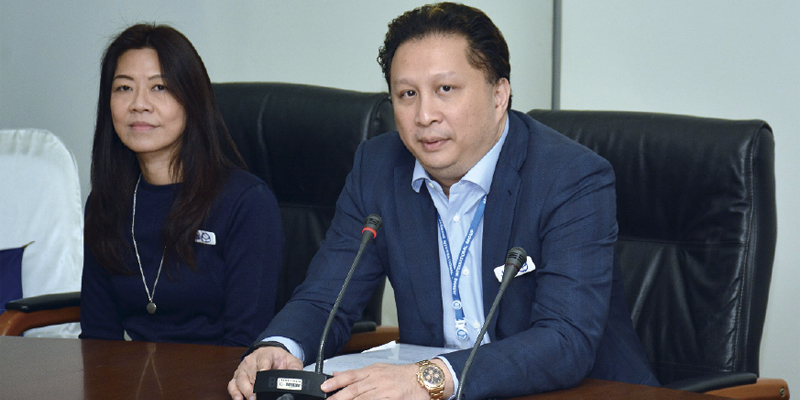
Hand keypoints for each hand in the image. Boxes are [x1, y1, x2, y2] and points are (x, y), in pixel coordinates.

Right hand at [228, 346, 302, 399]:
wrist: (270, 354)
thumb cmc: (278, 359)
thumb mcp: (290, 360)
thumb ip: (294, 368)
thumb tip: (298, 377)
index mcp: (265, 354)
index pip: (263, 360)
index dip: (263, 368)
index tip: (263, 372)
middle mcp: (251, 361)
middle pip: (250, 374)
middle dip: (253, 386)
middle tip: (256, 396)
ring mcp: (243, 369)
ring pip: (240, 380)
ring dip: (244, 391)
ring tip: (251, 399)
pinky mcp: (237, 377)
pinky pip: (232, 385)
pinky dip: (234, 393)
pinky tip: (238, 399)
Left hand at [320, 359, 453, 399]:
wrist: (422, 379)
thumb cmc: (400, 375)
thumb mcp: (377, 369)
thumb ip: (357, 374)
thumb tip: (337, 374)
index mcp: (372, 371)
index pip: (350, 376)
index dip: (336, 381)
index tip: (324, 387)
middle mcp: (377, 380)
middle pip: (354, 390)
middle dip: (338, 397)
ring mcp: (385, 392)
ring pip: (363, 399)